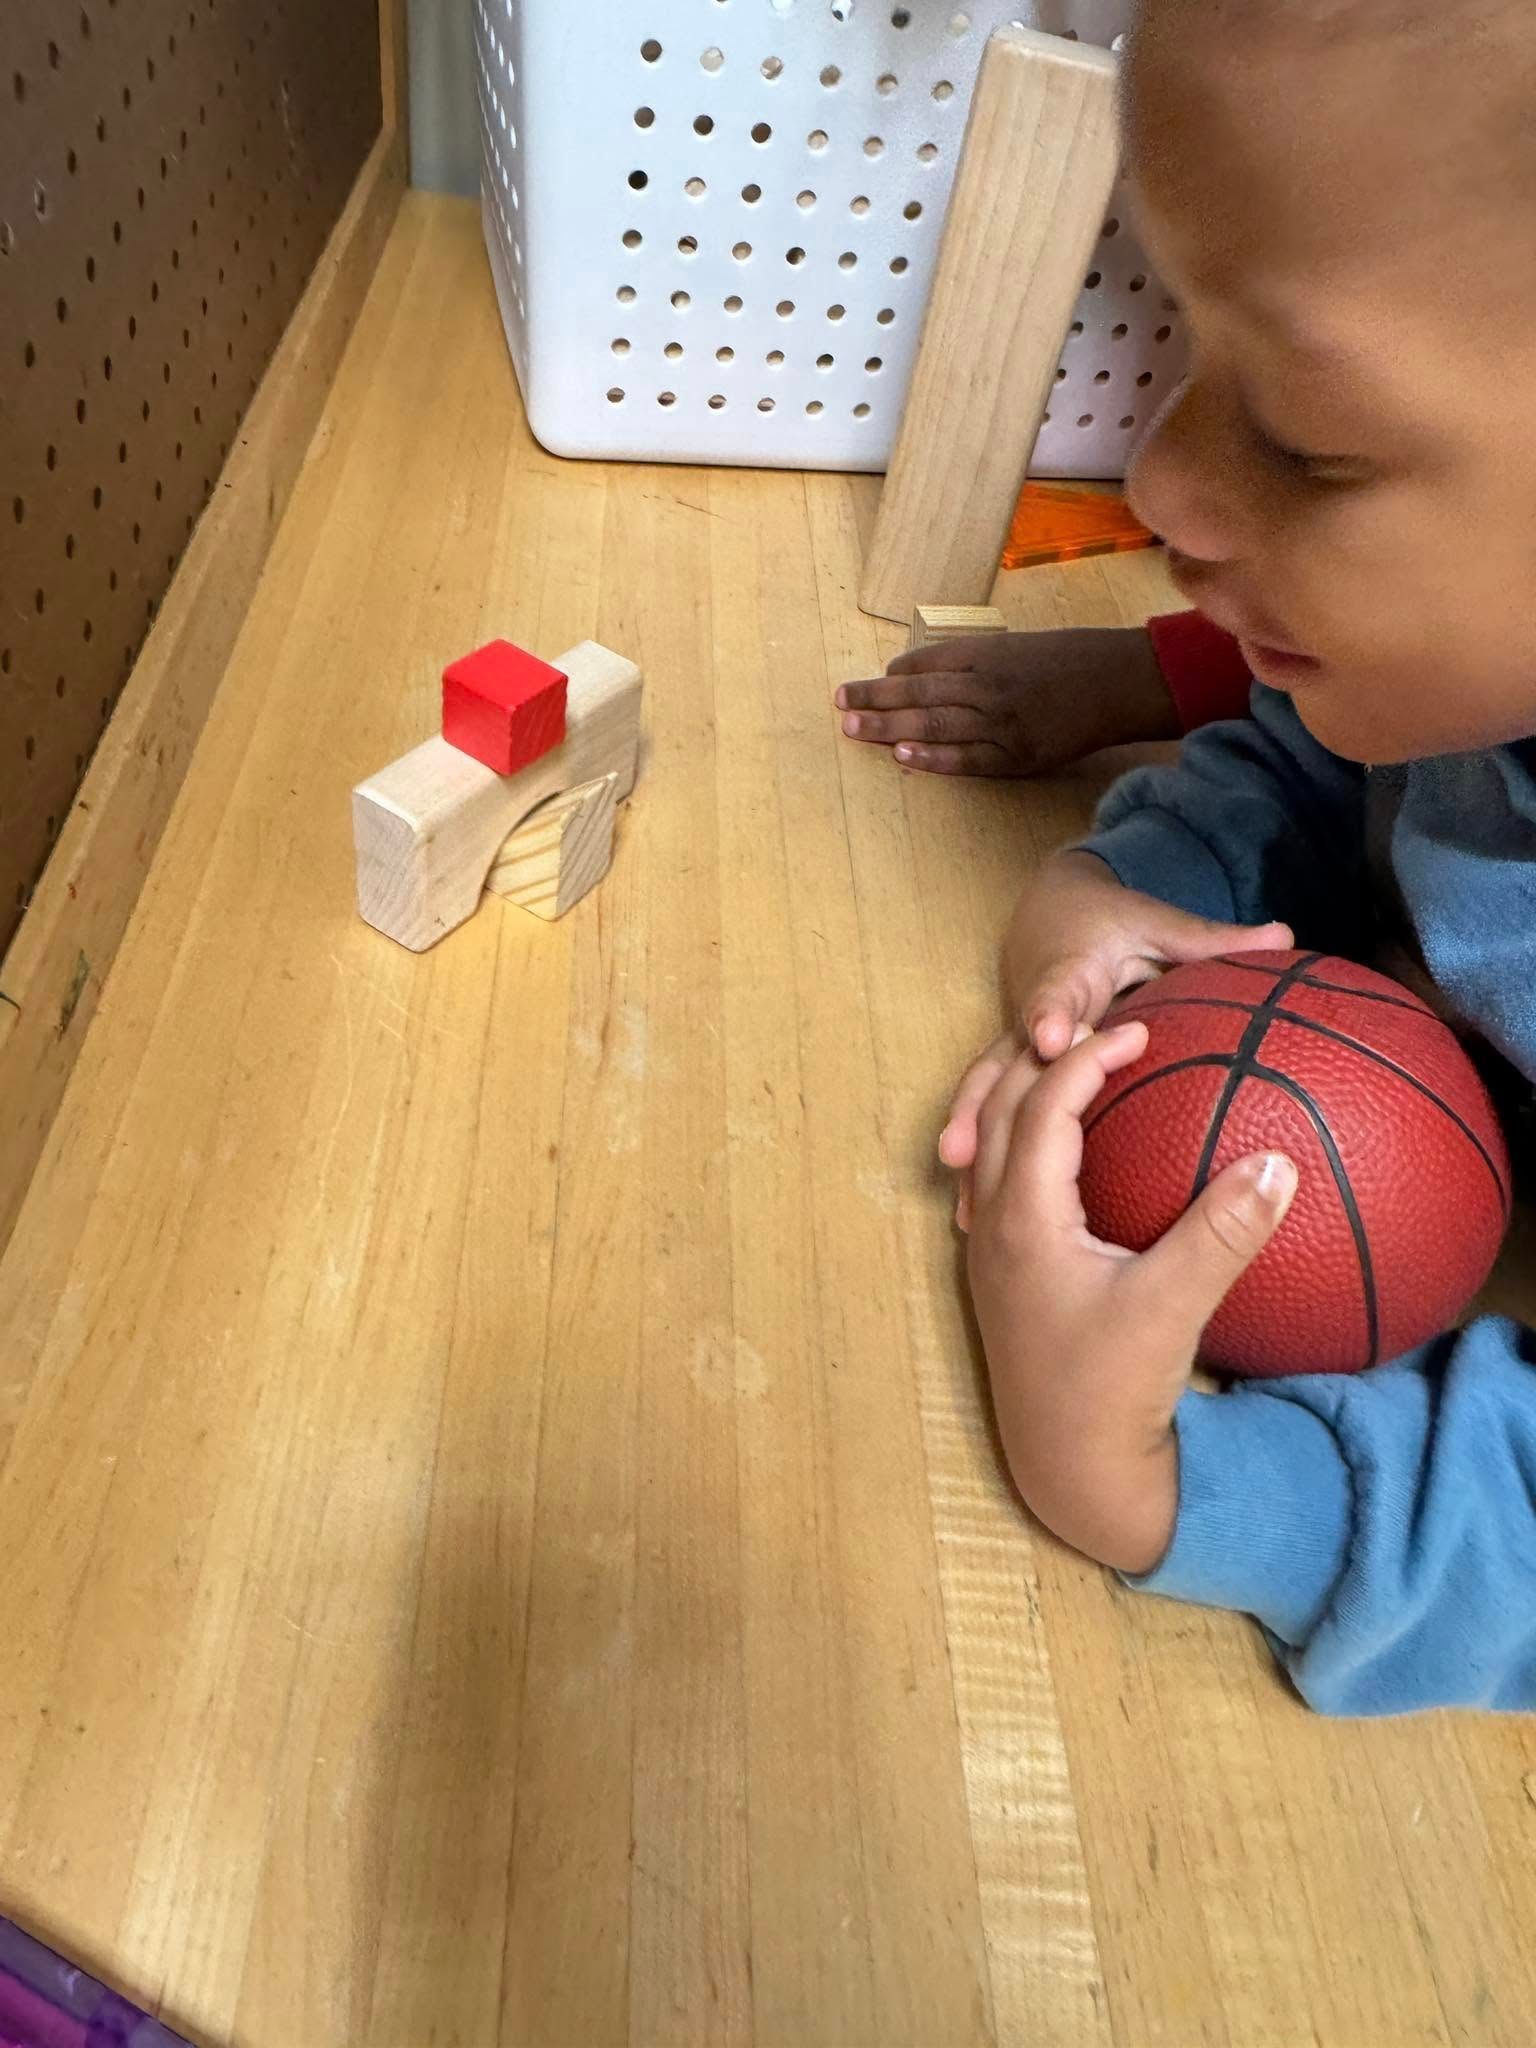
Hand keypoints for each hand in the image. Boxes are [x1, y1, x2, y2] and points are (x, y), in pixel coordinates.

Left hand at [835, 626, 1179, 777]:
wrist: (1114, 682)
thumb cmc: (1063, 661)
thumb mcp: (1013, 648)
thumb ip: (968, 662)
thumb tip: (915, 676)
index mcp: (984, 654)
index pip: (923, 666)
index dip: (889, 677)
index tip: (862, 686)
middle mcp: (987, 685)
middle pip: (919, 694)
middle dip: (875, 699)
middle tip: (840, 704)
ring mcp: (1001, 723)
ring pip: (935, 725)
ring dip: (890, 728)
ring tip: (855, 729)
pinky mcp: (1016, 756)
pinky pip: (966, 759)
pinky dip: (933, 758)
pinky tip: (902, 757)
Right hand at [941, 853, 1292, 1179]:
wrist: (1052, 910)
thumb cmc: (1110, 921)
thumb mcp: (1158, 923)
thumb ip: (1213, 938)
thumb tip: (1284, 935)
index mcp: (1064, 972)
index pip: (1055, 991)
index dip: (1048, 1012)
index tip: (1051, 1038)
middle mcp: (1029, 1017)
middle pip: (999, 1063)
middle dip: (982, 1106)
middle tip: (967, 1152)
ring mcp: (1014, 1048)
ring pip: (986, 1099)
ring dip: (971, 1152)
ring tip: (963, 1210)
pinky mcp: (1013, 1074)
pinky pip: (995, 1120)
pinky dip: (981, 1168)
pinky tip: (975, 1223)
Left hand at [966, 1023, 1297, 1573]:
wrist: (1067, 1468)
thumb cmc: (1112, 1391)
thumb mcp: (1175, 1307)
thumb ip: (1223, 1233)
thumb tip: (1279, 1163)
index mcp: (1023, 1220)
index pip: (1042, 1107)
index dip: (1087, 1057)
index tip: (1139, 1030)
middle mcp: (992, 1226)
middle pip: (1001, 1111)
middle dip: (1046, 1058)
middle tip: (1107, 1030)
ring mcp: (990, 1251)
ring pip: (991, 1144)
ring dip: (1029, 1097)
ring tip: (1085, 1070)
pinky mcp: (1003, 1275)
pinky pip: (1002, 1180)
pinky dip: (1031, 1141)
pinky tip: (1080, 1148)